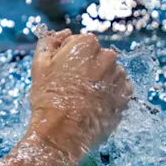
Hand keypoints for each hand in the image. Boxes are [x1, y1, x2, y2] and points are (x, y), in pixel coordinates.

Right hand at [25, 30, 132, 165]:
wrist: (63, 131)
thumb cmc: (48, 97)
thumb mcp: (39, 64)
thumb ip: (50, 42)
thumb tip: (63, 34)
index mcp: (86, 44)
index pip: (79, 42)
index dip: (68, 56)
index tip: (61, 71)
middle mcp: (107, 56)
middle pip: (96, 56)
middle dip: (86, 67)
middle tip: (71, 85)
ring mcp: (119, 76)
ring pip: (108, 72)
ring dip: (99, 79)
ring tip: (83, 96)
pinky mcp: (126, 96)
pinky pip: (119, 88)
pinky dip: (109, 93)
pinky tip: (95, 103)